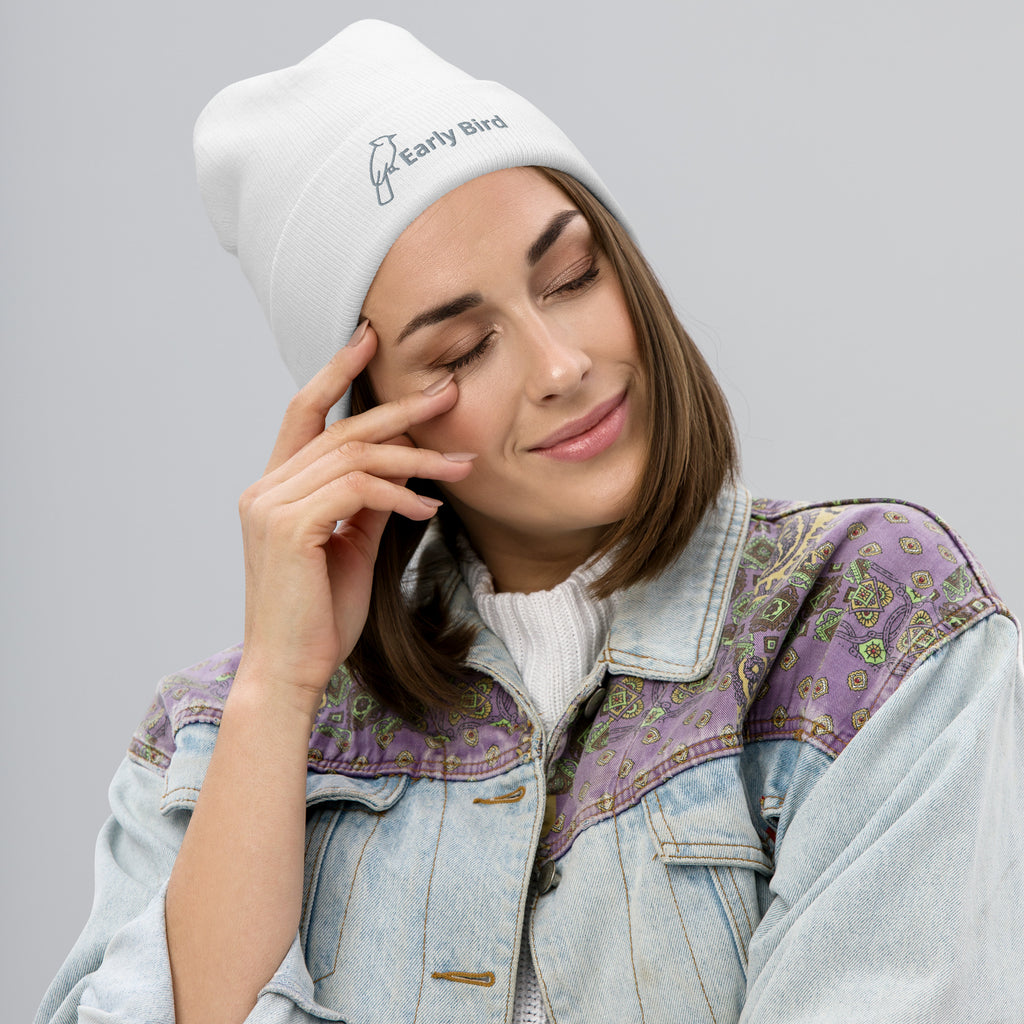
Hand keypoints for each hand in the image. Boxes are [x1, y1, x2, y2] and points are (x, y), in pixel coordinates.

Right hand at [234, 322, 471, 712]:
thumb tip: (401, 472)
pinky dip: (399, 495)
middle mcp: (264, 488)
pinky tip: (428, 510)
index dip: (335, 371)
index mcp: (274, 488)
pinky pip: (356, 490)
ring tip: (461, 465)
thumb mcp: (350, 548)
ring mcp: (270, 505)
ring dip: (416, 458)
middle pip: (341, 428)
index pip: (303, 412)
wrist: (291, 671)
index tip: (370, 339)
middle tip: (449, 392)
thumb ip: (366, 504)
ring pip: (354, 455)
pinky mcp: (288, 527)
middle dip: (399, 407)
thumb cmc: (320, 615)